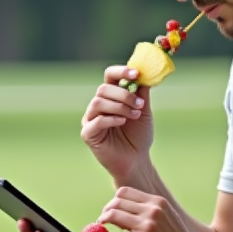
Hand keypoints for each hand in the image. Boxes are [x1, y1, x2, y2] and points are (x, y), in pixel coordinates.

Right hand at [81, 66, 152, 182]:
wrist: (136, 160)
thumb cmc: (139, 135)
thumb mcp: (144, 111)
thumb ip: (142, 93)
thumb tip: (145, 74)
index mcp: (111, 96)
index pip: (110, 76)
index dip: (121, 71)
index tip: (136, 73)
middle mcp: (98, 105)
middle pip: (104, 88)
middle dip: (124, 95)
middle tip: (140, 105)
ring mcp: (91, 119)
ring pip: (98, 102)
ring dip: (119, 106)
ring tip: (134, 115)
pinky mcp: (88, 134)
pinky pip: (96, 121)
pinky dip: (111, 119)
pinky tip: (123, 122)